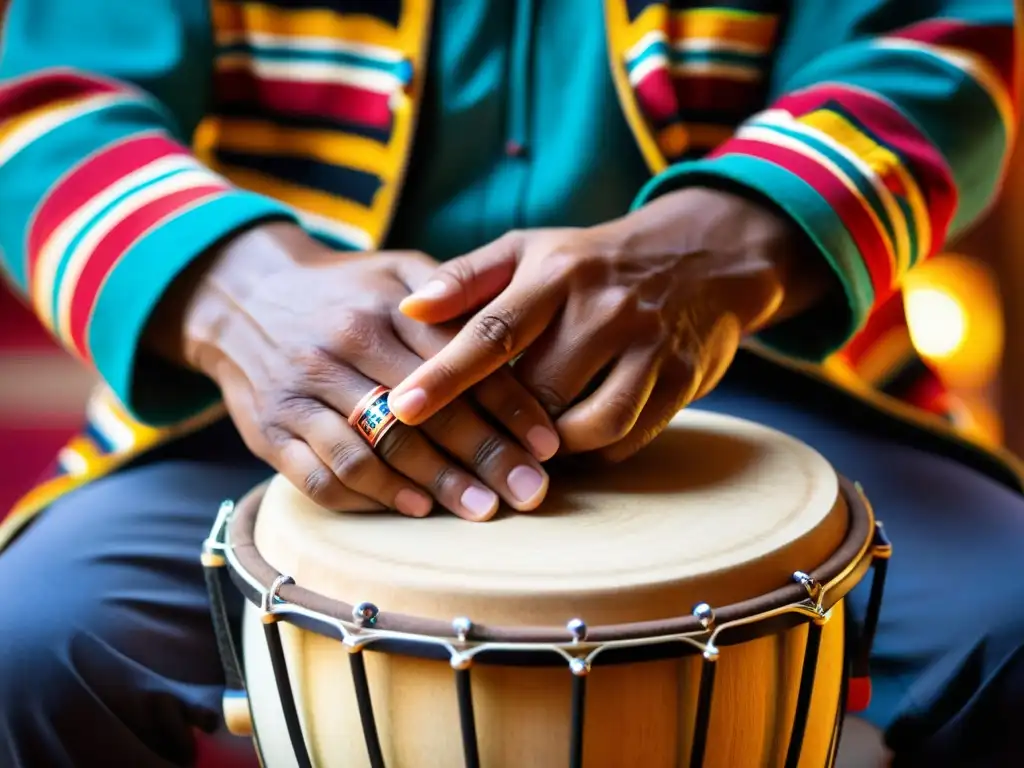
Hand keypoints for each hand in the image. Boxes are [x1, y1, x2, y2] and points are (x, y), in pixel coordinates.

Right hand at [160, 223, 559, 519]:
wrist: (241, 295)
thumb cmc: (342, 288)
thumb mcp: (395, 268)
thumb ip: (451, 293)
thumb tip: (518, 331)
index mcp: (380, 308)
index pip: (457, 362)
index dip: (508, 406)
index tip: (549, 443)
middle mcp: (339, 349)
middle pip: (423, 414)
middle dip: (485, 456)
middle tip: (530, 491)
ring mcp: (301, 393)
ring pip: (375, 450)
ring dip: (434, 484)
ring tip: (482, 509)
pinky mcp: (269, 431)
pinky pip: (322, 475)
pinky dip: (370, 497)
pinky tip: (415, 507)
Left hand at [388, 188, 830, 460]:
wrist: (705, 255)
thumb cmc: (592, 261)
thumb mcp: (530, 249)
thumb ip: (467, 278)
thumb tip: (407, 309)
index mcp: (559, 272)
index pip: (493, 330)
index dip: (445, 374)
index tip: (401, 409)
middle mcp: (606, 309)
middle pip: (538, 389)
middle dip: (497, 424)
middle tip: (463, 444)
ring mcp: (649, 346)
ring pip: (588, 425)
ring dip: (549, 447)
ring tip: (523, 446)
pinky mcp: (681, 380)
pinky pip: (627, 437)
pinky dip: (592, 451)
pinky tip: (569, 444)